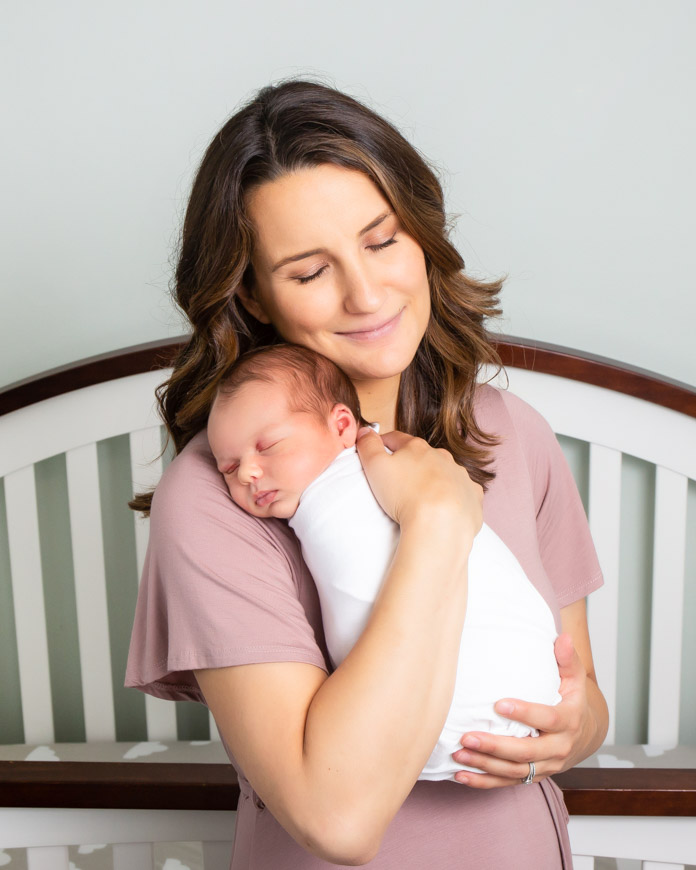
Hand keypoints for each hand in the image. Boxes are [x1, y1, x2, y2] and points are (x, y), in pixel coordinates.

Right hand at [356, 428, 482, 534]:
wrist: (440, 525)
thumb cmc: (405, 495)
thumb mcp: (375, 467)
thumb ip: (368, 446)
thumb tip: (365, 431)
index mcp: (418, 448)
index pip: (397, 439)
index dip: (384, 443)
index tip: (377, 450)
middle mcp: (443, 458)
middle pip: (423, 455)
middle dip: (411, 463)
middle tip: (398, 480)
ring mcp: (460, 476)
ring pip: (445, 473)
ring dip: (434, 480)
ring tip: (421, 499)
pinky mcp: (472, 496)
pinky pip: (462, 493)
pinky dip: (453, 498)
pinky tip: (443, 509)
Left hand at [451, 634, 595, 787]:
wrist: (582, 735)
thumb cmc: (570, 700)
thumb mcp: (573, 679)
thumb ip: (567, 659)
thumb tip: (561, 637)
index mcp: (568, 721)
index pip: (547, 719)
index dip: (525, 713)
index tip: (498, 704)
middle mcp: (558, 748)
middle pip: (526, 752)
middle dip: (496, 746)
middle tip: (468, 736)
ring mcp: (545, 766)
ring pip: (514, 771)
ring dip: (485, 765)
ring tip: (458, 753)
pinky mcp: (532, 777)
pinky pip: (506, 783)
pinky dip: (483, 781)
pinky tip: (461, 774)